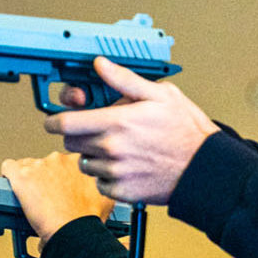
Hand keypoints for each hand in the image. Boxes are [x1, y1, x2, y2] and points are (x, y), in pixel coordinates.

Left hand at [0, 152, 115, 238]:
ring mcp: (40, 166)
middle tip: (47, 197)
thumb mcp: (105, 197)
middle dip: (45, 178)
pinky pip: (8, 167)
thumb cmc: (87, 219)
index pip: (63, 161)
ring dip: (29, 180)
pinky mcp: (22, 176)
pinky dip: (8, 176)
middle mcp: (59, 158)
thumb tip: (99, 189)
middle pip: (45, 163)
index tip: (59, 186)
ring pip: (27, 166)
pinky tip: (13, 187)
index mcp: (78, 161)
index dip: (60, 175)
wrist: (73, 231)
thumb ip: (100, 186)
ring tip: (32, 199)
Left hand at [45, 57, 218, 203]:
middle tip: (94, 130)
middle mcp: (112, 149)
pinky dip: (106, 176)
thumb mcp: (160, 95)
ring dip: (93, 155)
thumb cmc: (187, 132)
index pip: (66, 123)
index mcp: (118, 123)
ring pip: (85, 164)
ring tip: (117, 148)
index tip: (53, 121)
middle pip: (71, 143)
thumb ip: (124, 80)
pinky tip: (125, 166)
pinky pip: (100, 183)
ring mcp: (116, 173)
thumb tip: (101, 65)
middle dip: (77, 135)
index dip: (53, 120)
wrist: (204, 169)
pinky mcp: (122, 191)